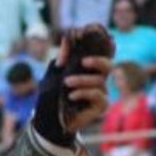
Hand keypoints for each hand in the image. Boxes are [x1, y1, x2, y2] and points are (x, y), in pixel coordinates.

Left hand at [33, 28, 112, 144]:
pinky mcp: (100, 105)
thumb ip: (61, 60)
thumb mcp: (51, 77)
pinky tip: (72, 96)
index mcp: (85, 69)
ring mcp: (99, 92)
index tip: (95, 32)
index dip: (102, 42)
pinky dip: (84, 93)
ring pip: (100, 80)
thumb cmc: (49, 99)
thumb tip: (67, 38)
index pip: (100, 53)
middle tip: (84, 61)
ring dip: (82, 80)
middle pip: (108, 64)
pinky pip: (99, 95)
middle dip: (98, 60)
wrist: (47, 123)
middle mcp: (95, 78)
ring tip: (67, 83)